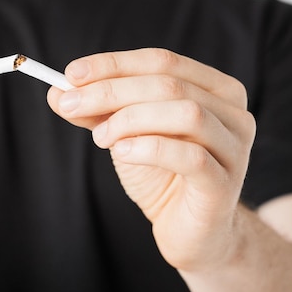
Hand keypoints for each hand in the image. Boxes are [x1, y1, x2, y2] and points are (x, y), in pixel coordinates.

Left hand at [47, 48, 255, 270]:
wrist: (189, 231)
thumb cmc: (162, 174)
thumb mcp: (126, 134)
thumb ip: (98, 112)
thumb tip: (57, 92)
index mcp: (214, 88)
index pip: (162, 61)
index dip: (114, 64)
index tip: (71, 74)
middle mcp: (233, 112)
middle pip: (169, 84)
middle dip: (111, 91)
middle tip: (70, 104)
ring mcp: (235, 148)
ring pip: (186, 113)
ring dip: (131, 120)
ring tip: (100, 138)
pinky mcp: (225, 184)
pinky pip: (190, 156)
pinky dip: (148, 148)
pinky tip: (122, 153)